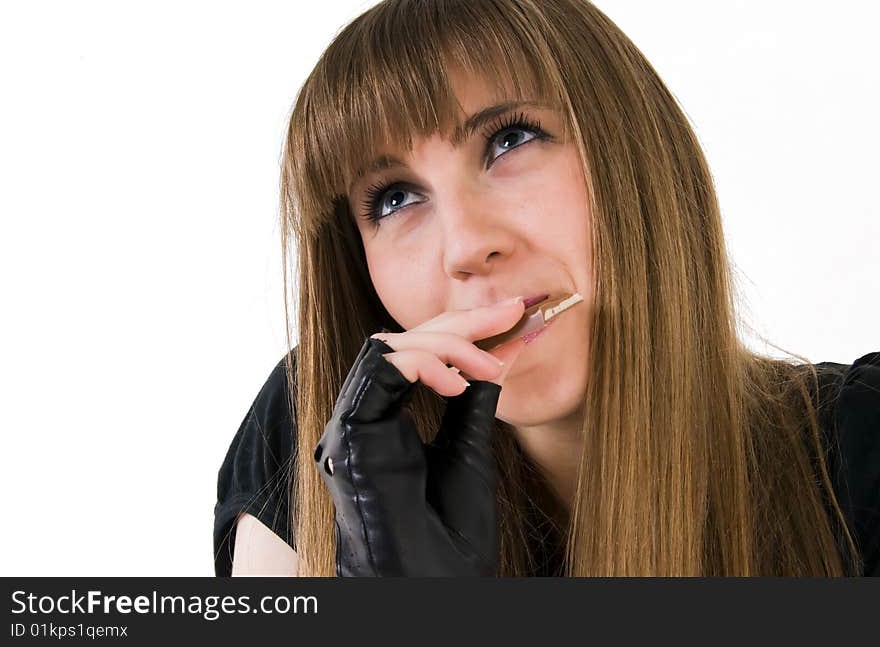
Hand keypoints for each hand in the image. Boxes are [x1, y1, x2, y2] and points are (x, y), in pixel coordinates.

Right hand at [313, 297, 527, 575]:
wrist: (433, 588)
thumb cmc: (447, 538)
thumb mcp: (468, 451)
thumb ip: (472, 401)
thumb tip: (499, 352)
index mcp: (387, 420)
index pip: (418, 351)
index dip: (464, 327)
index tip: (514, 312)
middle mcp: (365, 417)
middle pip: (404, 339)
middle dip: (462, 322)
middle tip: (512, 313)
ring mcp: (354, 425)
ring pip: (388, 347)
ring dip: (445, 343)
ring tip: (488, 365)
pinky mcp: (352, 434)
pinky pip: (379, 372)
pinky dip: (422, 363)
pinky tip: (456, 381)